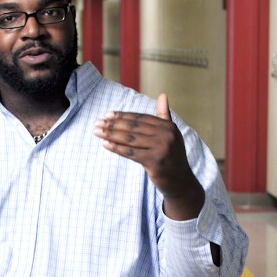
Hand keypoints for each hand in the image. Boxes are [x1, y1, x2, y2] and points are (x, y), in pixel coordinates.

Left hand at [93, 93, 204, 219]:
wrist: (180, 181)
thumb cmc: (171, 156)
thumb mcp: (170, 135)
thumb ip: (164, 116)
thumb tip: (162, 95)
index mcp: (168, 126)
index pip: (140, 118)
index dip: (122, 116)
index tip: (107, 114)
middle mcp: (166, 135)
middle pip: (133, 127)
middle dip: (113, 124)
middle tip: (96, 123)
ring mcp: (161, 149)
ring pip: (130, 139)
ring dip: (111, 135)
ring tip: (97, 132)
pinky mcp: (155, 162)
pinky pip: (131, 153)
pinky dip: (116, 148)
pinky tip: (105, 144)